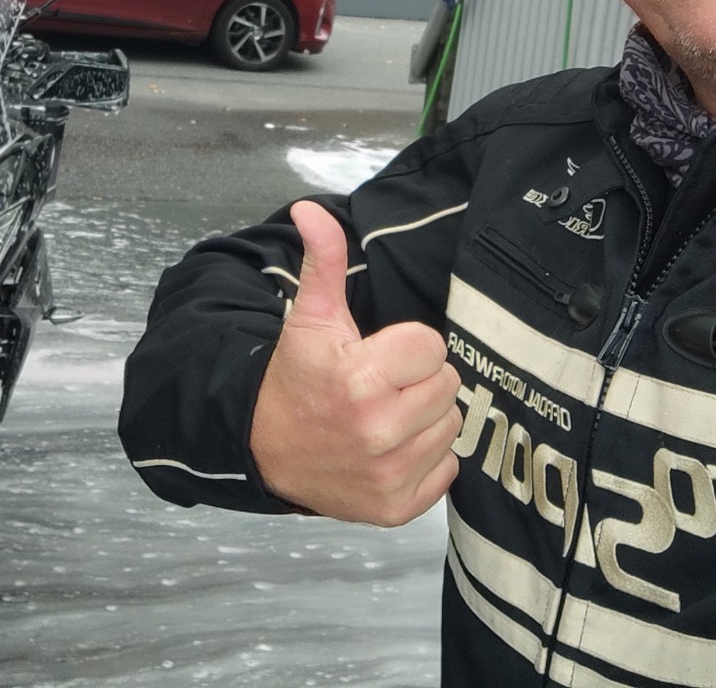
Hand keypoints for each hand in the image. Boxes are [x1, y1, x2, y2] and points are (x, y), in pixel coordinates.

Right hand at [249, 200, 463, 525]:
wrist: (265, 450)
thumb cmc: (297, 380)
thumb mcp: (310, 318)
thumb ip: (323, 260)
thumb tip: (310, 209)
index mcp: (360, 379)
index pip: (432, 346)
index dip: (406, 347)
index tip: (377, 356)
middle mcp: (378, 431)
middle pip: (447, 385)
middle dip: (417, 381)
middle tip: (381, 386)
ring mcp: (389, 474)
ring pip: (450, 425)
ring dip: (424, 418)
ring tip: (384, 416)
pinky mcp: (397, 508)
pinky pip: (447, 469)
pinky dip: (425, 459)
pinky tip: (390, 449)